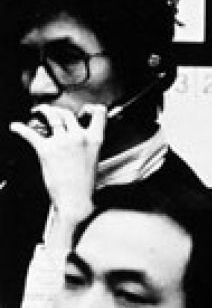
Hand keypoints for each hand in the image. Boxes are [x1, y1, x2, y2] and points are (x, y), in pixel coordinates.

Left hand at [10, 104, 105, 244]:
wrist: (75, 199)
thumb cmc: (83, 183)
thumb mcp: (93, 158)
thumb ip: (86, 143)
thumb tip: (73, 134)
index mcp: (94, 139)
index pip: (99, 113)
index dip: (91, 108)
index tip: (84, 110)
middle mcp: (79, 137)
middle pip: (68, 113)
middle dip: (58, 111)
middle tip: (51, 113)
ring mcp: (62, 142)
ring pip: (52, 116)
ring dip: (43, 111)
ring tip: (37, 111)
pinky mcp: (46, 150)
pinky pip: (30, 133)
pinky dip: (20, 128)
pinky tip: (15, 127)